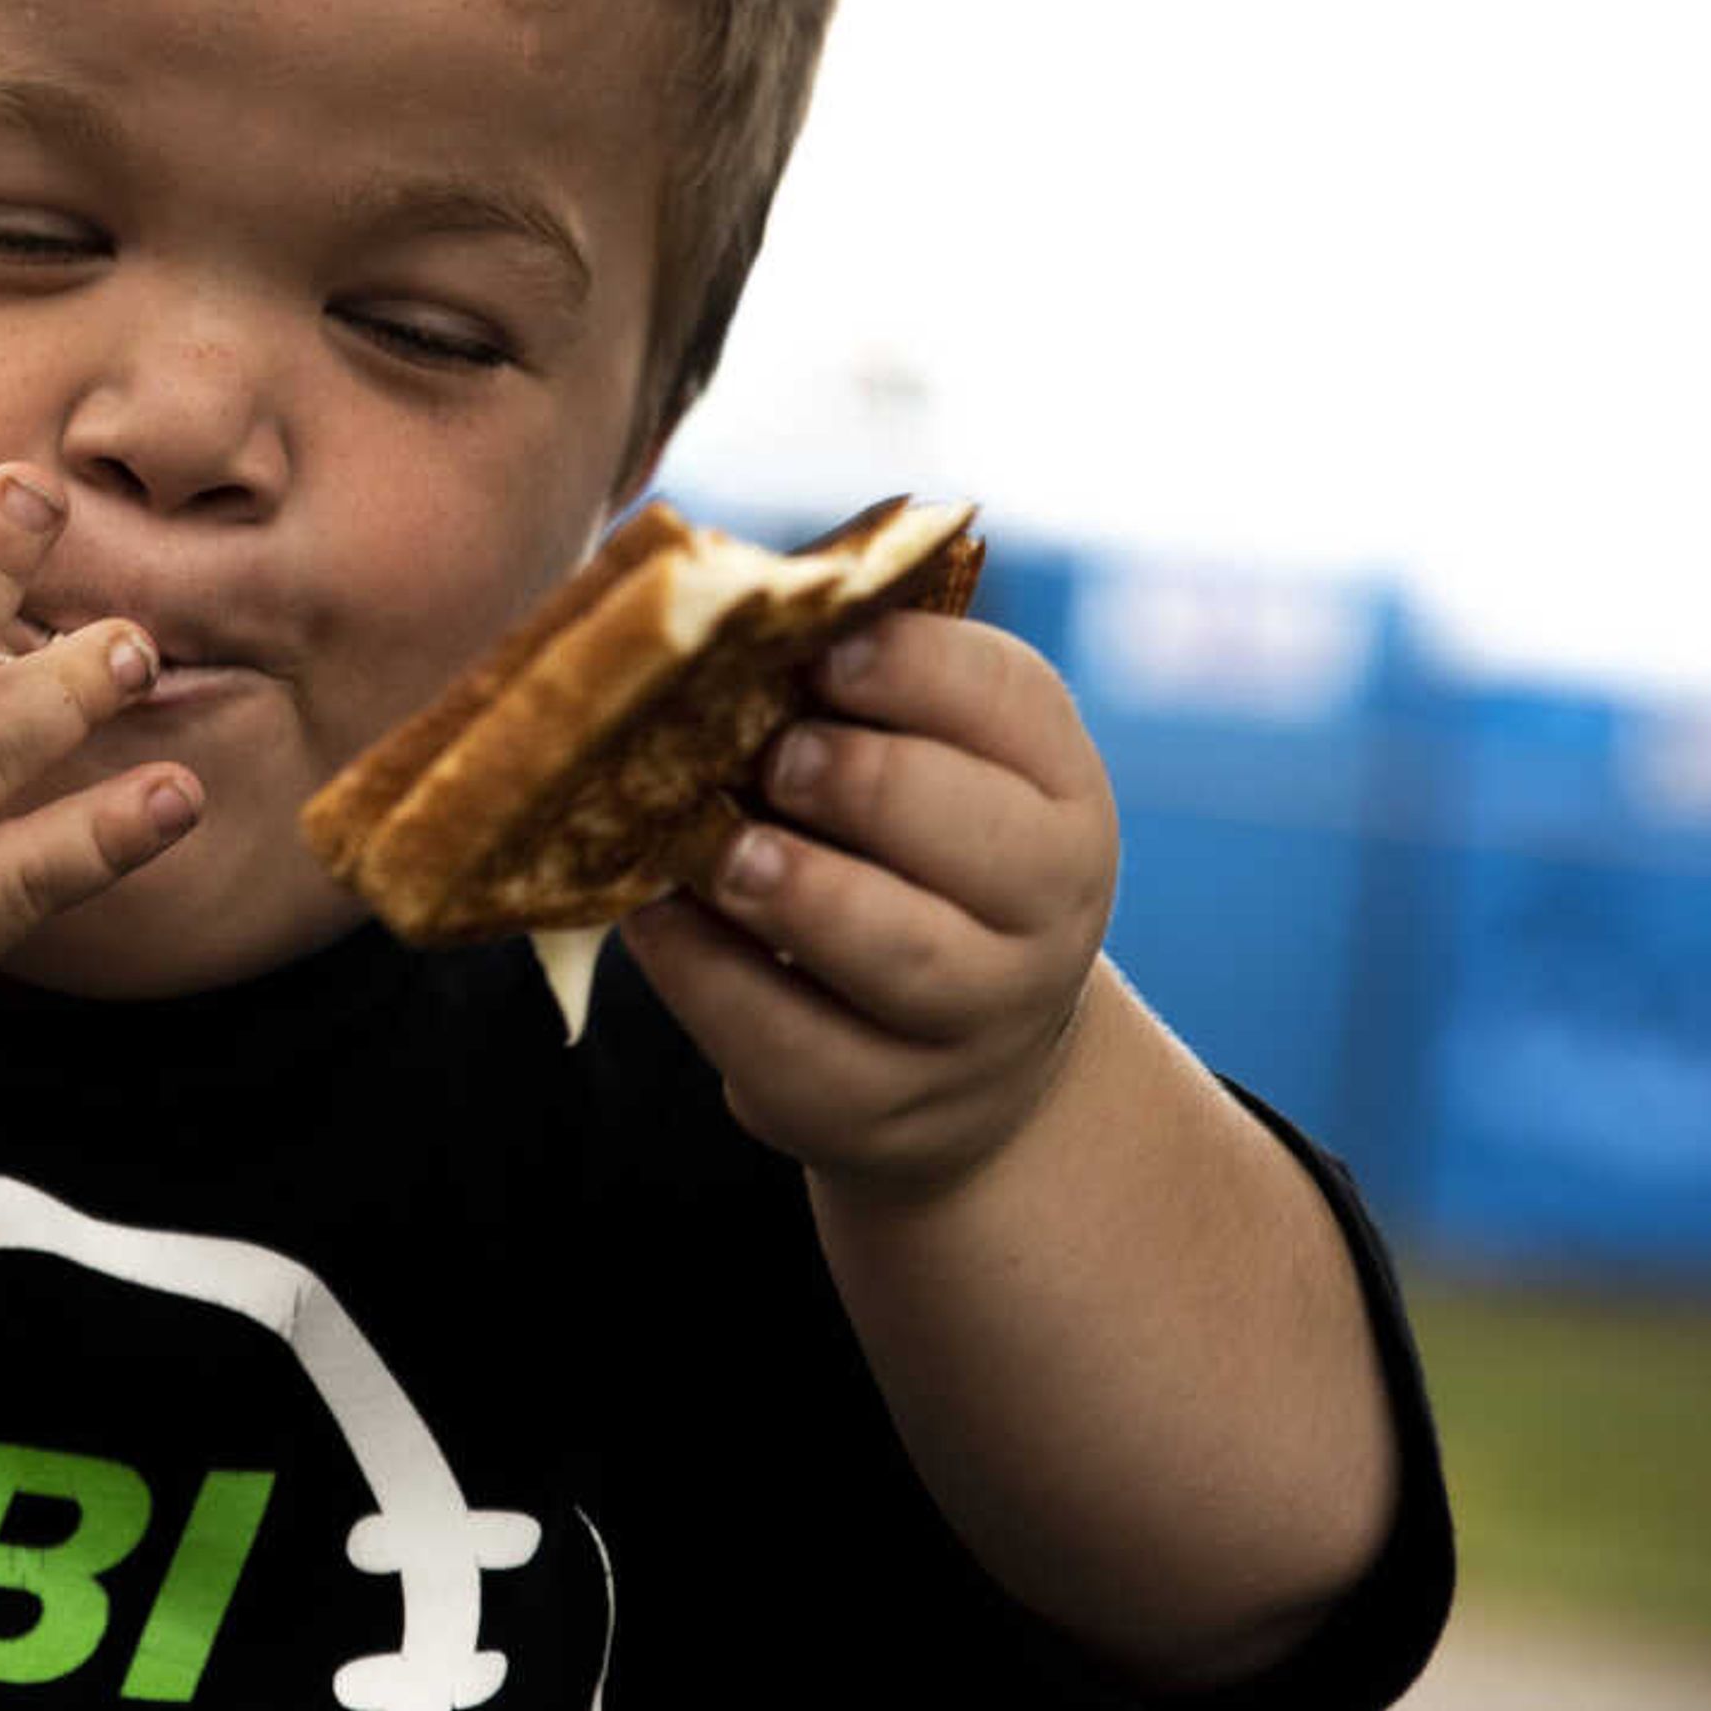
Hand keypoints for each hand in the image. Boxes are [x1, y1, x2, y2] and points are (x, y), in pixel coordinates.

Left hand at [619, 612, 1116, 1203]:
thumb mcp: (920, 763)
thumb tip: (715, 600)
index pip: (1010, 702)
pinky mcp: (880, 1110)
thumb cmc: (905, 856)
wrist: (962, 1056)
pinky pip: (796, 1047)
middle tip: (779, 757)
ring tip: (717, 851)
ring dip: (803, 894)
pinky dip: (714, 980)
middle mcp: (1047, 906)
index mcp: (1056, 785)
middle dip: (871, 786)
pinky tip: (654, 921)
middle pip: (980, 838)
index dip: (915, 667)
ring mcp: (975, 1022)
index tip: (821, 649)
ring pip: (904, 955)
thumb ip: (844, 689)